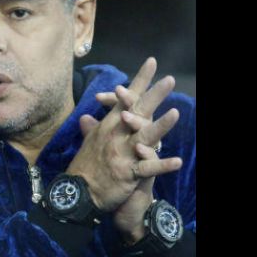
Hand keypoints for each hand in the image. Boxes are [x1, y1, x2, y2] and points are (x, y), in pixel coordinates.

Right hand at [67, 58, 181, 212]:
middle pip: (137, 111)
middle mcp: (116, 135)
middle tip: (169, 80)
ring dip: (160, 126)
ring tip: (176, 113)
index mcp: (109, 126)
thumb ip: (92, 129)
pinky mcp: (127, 173)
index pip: (126, 98)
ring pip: (143, 136)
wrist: (79, 193)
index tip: (151, 62)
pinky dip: (162, 165)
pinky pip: (147, 168)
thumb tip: (87, 118)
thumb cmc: (85, 166)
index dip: (139, 81)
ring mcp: (122, 154)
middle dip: (153, 95)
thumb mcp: (88, 143)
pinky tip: (178, 162)